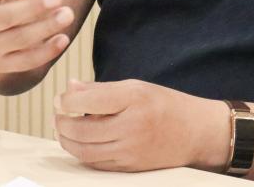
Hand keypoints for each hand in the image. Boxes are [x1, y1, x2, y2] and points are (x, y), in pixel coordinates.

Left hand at [53, 79, 229, 172]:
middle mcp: (132, 125)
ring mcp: (131, 150)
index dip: (65, 101)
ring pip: (84, 150)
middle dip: (61, 122)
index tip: (60, 98)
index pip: (87, 101)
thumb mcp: (135, 86)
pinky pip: (96, 163)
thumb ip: (100, 89)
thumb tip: (69, 87)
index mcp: (133, 98)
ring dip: (66, 140)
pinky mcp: (130, 167)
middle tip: (57, 114)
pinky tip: (79, 142)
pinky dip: (81, 153)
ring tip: (62, 129)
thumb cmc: (164, 104)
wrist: (195, 133)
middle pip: (81, 130)